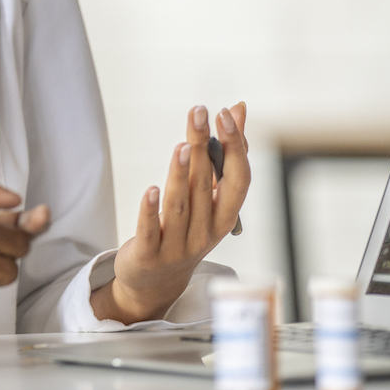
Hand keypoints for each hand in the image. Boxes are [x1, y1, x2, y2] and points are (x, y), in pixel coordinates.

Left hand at [91, 103, 249, 323]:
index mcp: (225, 216)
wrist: (156, 281)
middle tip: (199, 112)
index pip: (238, 179)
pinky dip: (151, 210)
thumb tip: (239, 108)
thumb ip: (222, 152)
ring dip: (182, 174)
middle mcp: (206, 231)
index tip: (226, 113)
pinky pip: (151, 230)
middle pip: (207, 185)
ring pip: (181, 205)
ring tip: (183, 145)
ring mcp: (178, 245)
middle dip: (204, 146)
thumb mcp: (208, 196)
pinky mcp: (149, 254)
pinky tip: (151, 189)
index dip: (235, 146)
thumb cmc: (186, 229)